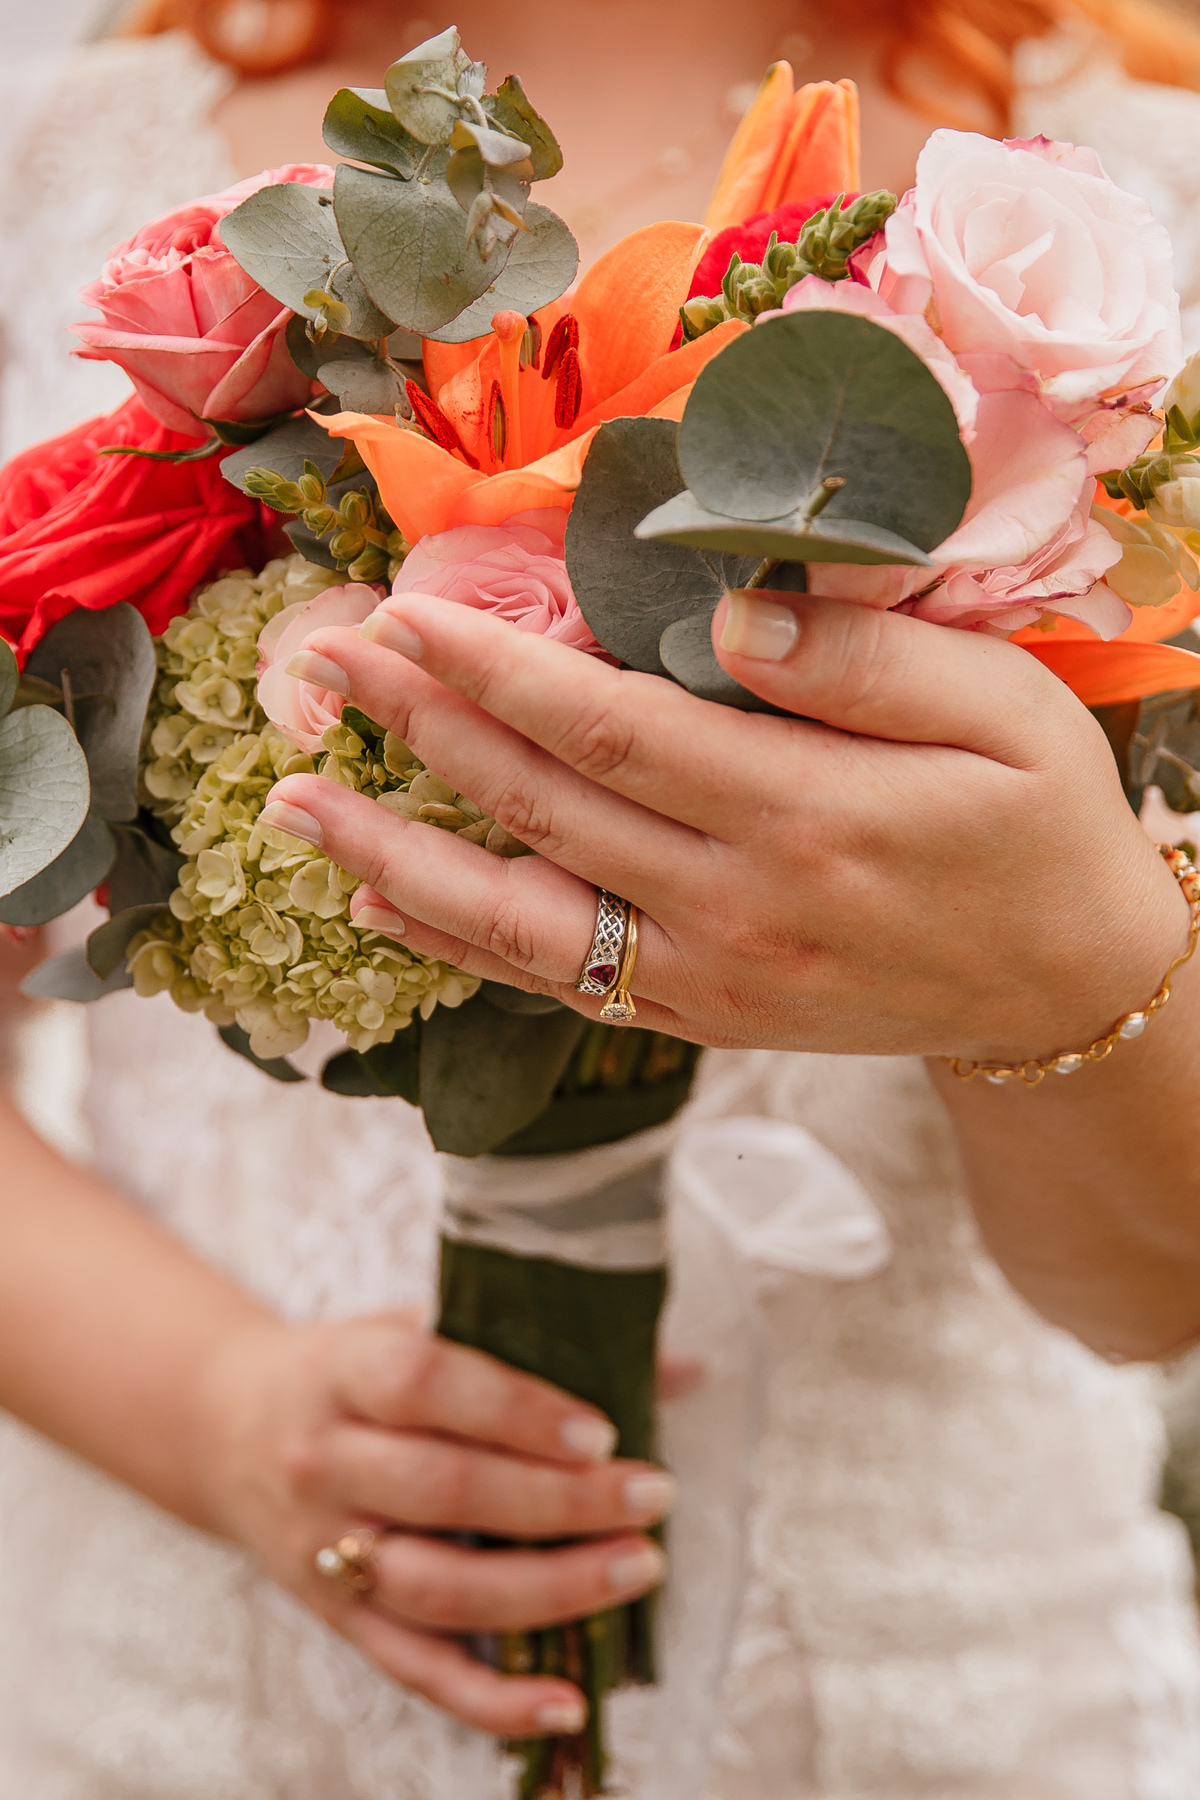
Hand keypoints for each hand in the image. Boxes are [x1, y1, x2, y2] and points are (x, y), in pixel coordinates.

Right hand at [196, 1311, 672, 1736]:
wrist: (227, 1429)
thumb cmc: (353, 1372)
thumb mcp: (416, 1328)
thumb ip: (532, 1343)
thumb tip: (678, 1367)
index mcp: (343, 1372)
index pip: (426, 1384)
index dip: (516, 1409)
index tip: (600, 1430)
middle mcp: (324, 1463)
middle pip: (445, 1490)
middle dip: (559, 1501)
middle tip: (651, 1496)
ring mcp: (326, 1550)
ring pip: (438, 1587)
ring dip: (547, 1589)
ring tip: (636, 1568)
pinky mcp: (338, 1619)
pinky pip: (417, 1670)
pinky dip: (492, 1699)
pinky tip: (567, 1702)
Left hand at [261, 587, 1188, 1064]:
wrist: (1061, 987)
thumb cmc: (1036, 825)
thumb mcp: (1004, 715)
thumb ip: (863, 664)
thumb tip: (723, 617)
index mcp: (807, 815)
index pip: (612, 731)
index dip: (494, 673)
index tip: (404, 616)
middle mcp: (737, 908)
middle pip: (542, 811)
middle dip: (419, 732)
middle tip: (322, 664)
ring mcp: (708, 978)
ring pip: (518, 919)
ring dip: (393, 856)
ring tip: (292, 806)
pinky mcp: (698, 1018)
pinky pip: (555, 982)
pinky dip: (459, 943)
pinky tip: (382, 901)